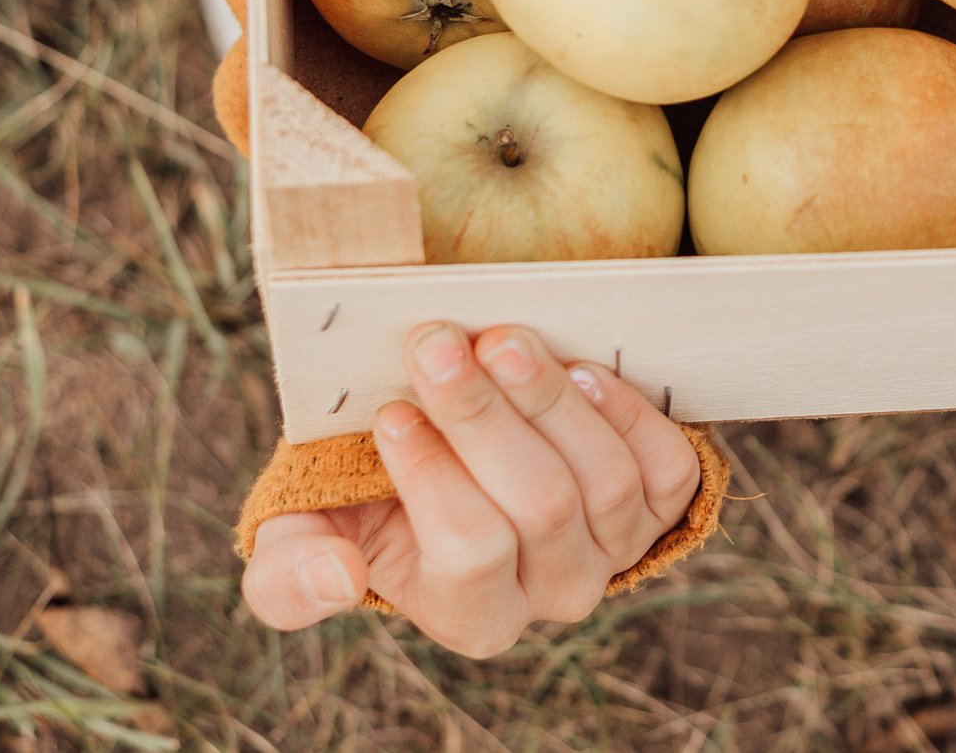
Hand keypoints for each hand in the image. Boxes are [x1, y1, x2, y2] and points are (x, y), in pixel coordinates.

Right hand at [242, 323, 700, 656]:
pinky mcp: (660, 503)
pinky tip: (582, 368)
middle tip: (439, 343)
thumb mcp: (301, 536)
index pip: (468, 554)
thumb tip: (335, 580)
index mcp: (471, 615)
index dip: (432, 477)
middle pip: (542, 507)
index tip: (391, 410)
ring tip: (503, 340)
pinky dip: (629, 414)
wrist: (445, 452)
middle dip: (485, 416)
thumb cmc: (368, 498)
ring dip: (552, 399)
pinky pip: (666, 467)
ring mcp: (615, 549)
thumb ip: (290, 575)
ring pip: (605, 480)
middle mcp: (554, 593)